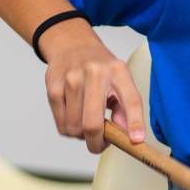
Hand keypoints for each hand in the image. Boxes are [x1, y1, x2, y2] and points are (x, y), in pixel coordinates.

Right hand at [43, 34, 144, 153]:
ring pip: (74, 128)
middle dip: (97, 143)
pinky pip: (62, 125)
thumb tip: (128, 136)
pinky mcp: (54, 87)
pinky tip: (74, 116)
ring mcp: (71, 79)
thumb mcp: (120, 80)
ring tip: (86, 121)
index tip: (136, 141)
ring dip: (81, 135)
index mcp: (118, 72)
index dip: (135, 123)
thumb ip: (126, 108)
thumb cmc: (100, 69)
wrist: (72, 46)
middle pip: (93, 124)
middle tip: (100, 143)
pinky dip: (69, 129)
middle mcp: (95, 73)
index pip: (131, 100)